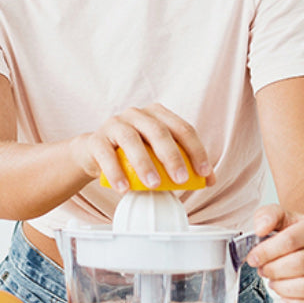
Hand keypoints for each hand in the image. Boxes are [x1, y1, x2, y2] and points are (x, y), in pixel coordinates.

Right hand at [73, 103, 214, 191]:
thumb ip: (180, 163)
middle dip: (172, 156)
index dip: (195, 150)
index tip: (203, 173)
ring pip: (131, 139)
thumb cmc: (132, 155)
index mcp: (157, 115)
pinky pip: (106, 153)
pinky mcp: (96, 139)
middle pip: (158, 131)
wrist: (95, 154)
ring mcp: (114, 124)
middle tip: (181, 180)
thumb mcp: (157, 156)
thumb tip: (208, 180)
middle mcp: (136, 114)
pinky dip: (115, 172)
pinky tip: (124, 188)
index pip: (182, 128)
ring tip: (153, 185)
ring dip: (144, 163)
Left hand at [246, 204, 303, 302]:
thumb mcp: (280, 216)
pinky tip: (284, 299)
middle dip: (273, 270)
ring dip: (282, 288)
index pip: (291, 239)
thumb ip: (267, 215)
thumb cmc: (296, 233)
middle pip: (299, 264)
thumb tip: (260, 228)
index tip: (253, 258)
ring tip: (274, 282)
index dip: (267, 251)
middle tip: (263, 270)